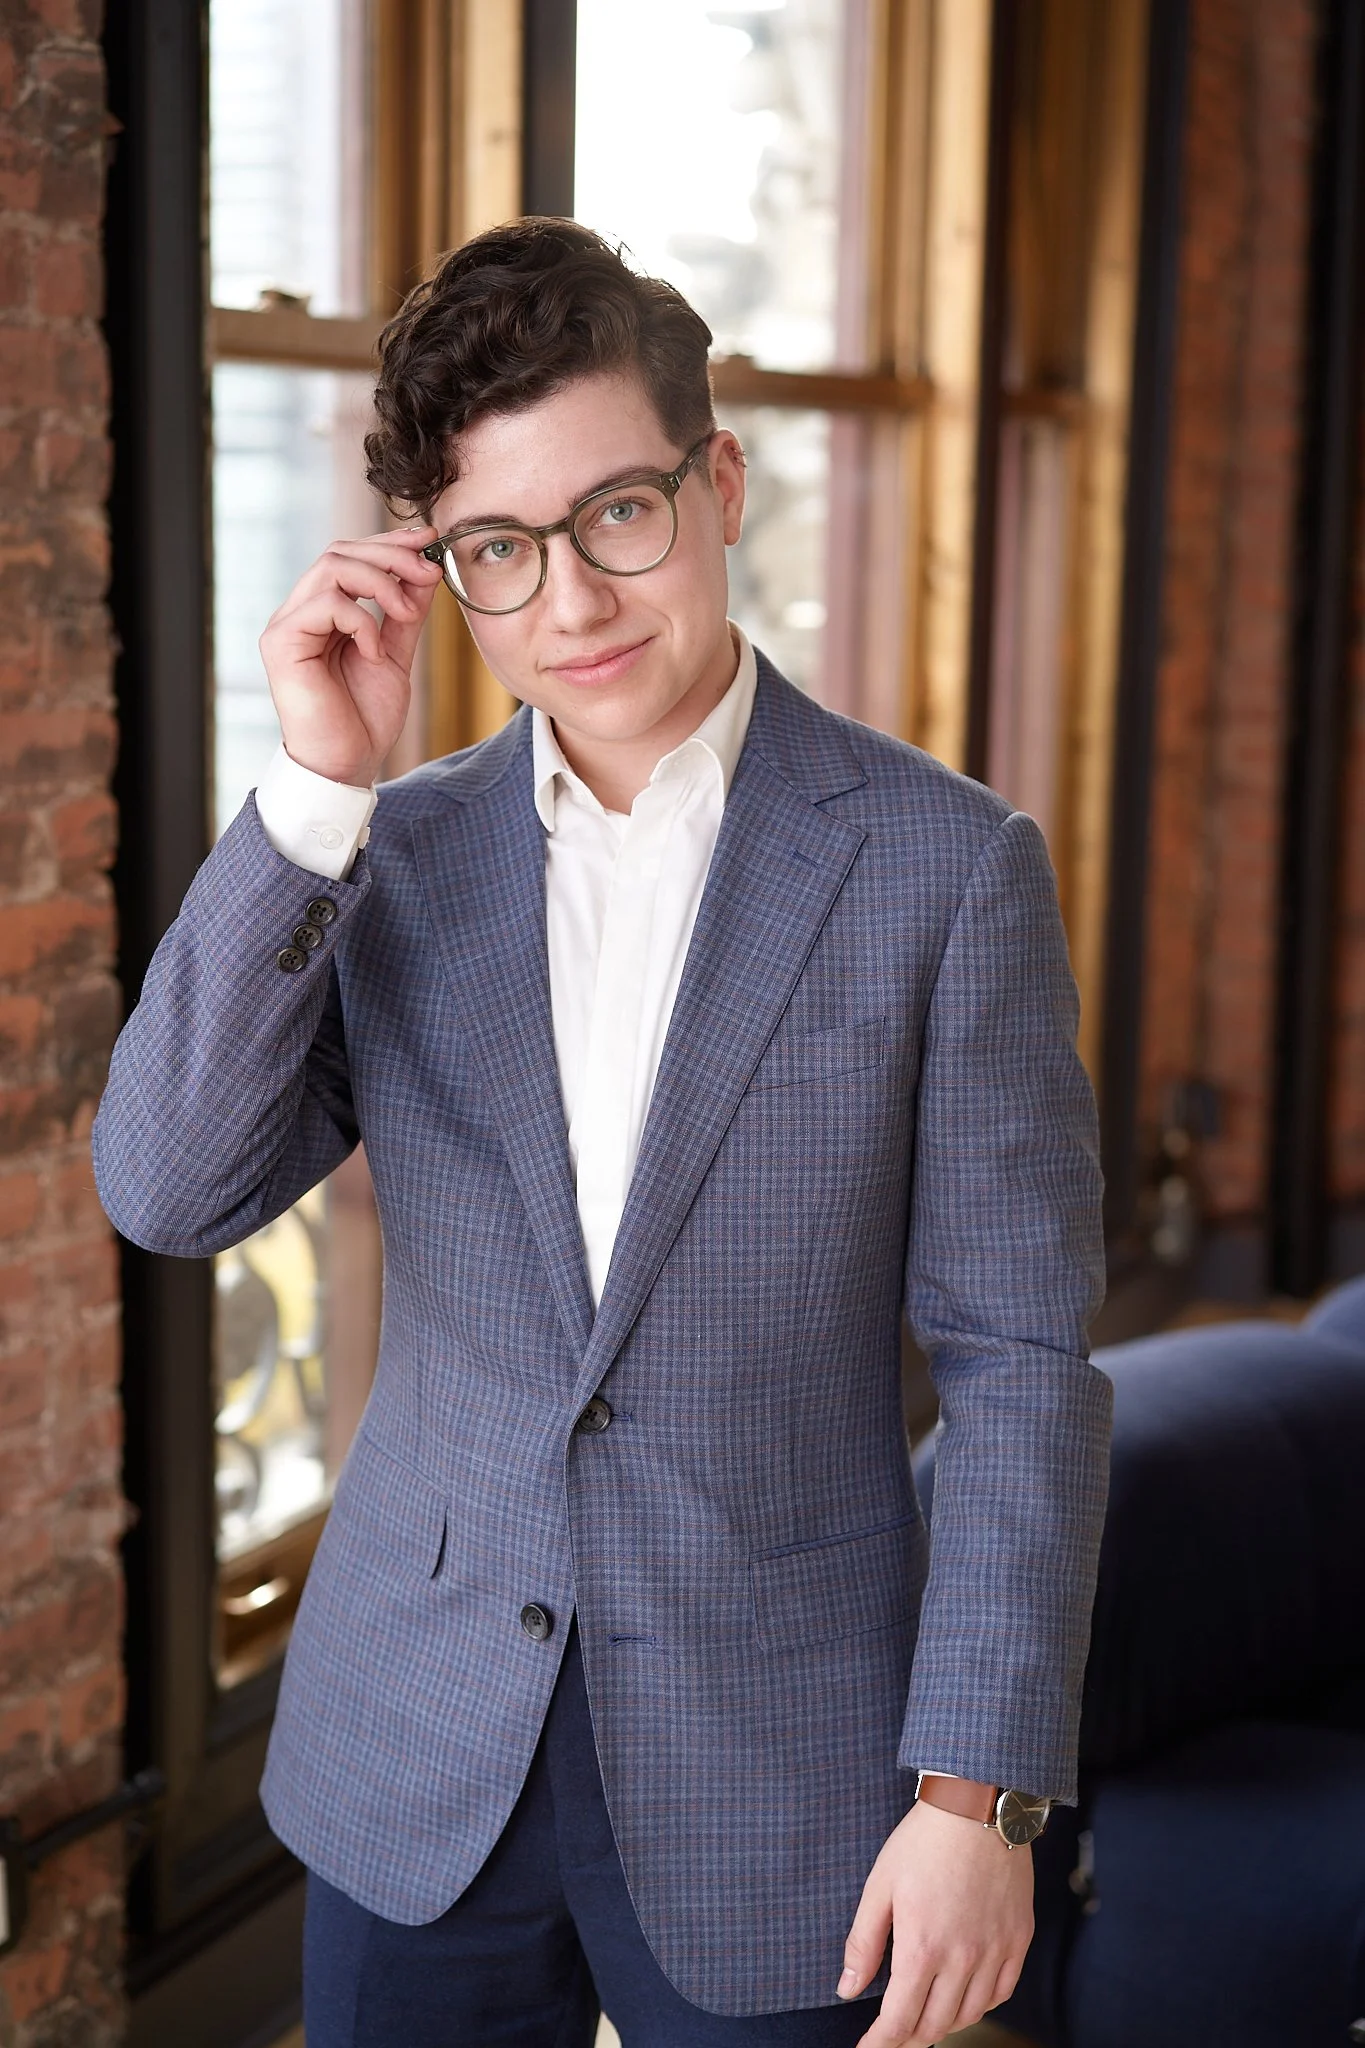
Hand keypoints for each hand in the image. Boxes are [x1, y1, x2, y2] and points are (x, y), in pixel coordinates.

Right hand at [257, 525, 445, 785]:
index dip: (389, 543)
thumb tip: (426, 569)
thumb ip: (405, 614)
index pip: (349, 556)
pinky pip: (326, 604)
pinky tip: (373, 650)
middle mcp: (300, 612)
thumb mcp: (395, 655)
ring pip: (331, 567)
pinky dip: (361, 620)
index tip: (430, 542)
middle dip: (391, 556)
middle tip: (428, 572)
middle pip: (339, 552)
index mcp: (323, 612)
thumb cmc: (365, 718)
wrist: (348, 765)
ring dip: (380, 582)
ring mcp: (287, 625)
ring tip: (406, 612)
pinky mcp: (282, 643)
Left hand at [838, 1798, 1033, 2044]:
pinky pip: (1001, 1993)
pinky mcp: (1018, 1940)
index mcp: (922, 1948)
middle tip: (893, 2032)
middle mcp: (962, 1959)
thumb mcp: (880, 1887)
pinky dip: (980, 2005)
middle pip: (934, 2025)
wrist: (977, 1808)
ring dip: (943, 2024)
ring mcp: (995, 1951)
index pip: (898, 2020)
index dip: (880, 2043)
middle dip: (908, 2036)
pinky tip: (964, 1998)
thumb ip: (864, 1943)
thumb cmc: (923, 1842)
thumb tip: (847, 1990)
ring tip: (925, 2018)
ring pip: (969, 2015)